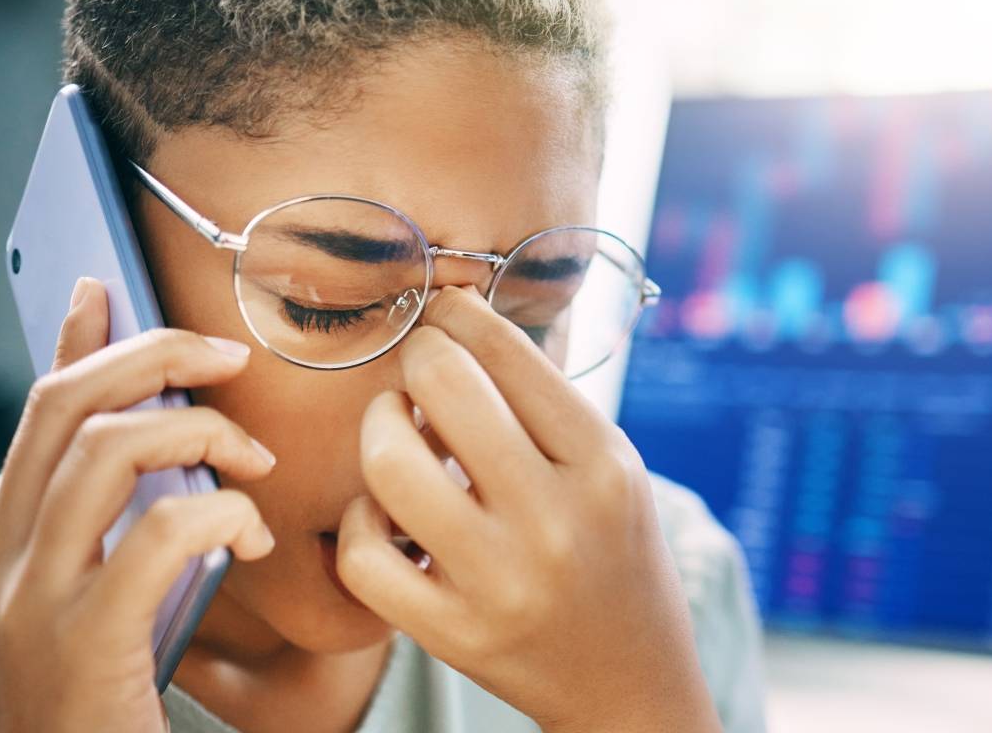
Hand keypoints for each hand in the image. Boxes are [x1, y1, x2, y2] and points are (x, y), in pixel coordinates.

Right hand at [0, 278, 277, 732]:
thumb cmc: (109, 717)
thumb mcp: (100, 612)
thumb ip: (118, 536)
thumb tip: (167, 453)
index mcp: (4, 555)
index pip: (37, 417)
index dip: (78, 343)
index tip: (107, 286)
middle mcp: (1, 569)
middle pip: (66, 407)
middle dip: (155, 356)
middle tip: (229, 358)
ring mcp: (32, 607)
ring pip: (107, 450)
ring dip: (199, 432)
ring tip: (254, 464)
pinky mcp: (82, 646)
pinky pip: (157, 535)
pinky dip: (221, 515)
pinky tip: (253, 539)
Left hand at [338, 288, 719, 732]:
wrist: (631, 681)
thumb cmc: (613, 555)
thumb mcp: (614, 471)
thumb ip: (548, 405)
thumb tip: (460, 318)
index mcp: (604, 465)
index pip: (509, 353)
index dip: (459, 314)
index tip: (444, 311)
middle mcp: (556, 518)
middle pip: (443, 387)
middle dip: (416, 360)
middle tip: (418, 370)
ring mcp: (501, 581)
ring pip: (389, 465)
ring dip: (379, 429)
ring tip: (396, 431)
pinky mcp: (454, 633)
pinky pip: (365, 554)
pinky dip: (360, 521)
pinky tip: (386, 513)